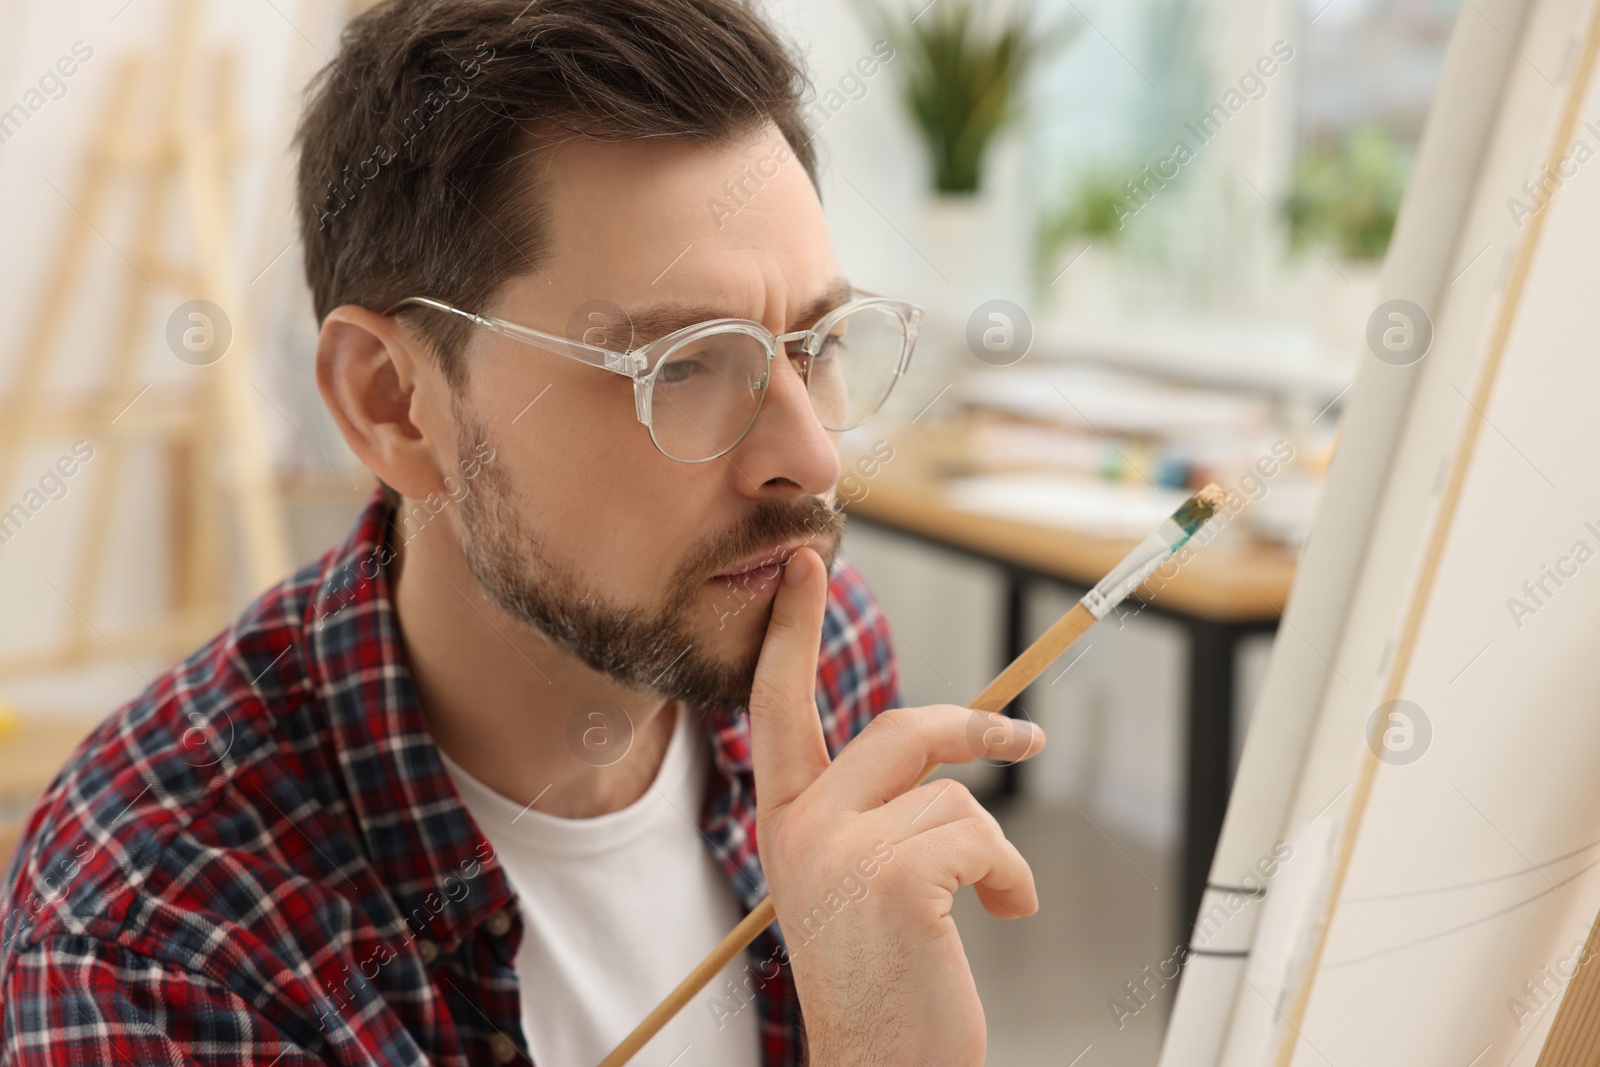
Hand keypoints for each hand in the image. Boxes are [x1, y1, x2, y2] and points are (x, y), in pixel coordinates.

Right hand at [749, 547, 1044, 1065]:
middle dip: (973, 731)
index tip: (804, 566)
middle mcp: (799, 828)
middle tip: (1025, 740)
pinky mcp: (894, 874)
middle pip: (899, 729)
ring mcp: (840, 849)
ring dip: (994, 851)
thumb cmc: (884, 981)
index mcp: (784, 823)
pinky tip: (1004, 916)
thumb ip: (871, 811)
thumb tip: (941, 751)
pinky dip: (1011, 876)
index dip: (792, 631)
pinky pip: (981, 833)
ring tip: (992, 901)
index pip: (777, 706)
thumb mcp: (856, 881)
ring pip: (955, 795)